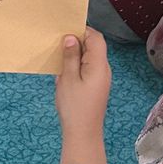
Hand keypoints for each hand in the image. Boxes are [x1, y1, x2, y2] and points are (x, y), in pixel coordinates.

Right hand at [56, 29, 110, 163]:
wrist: (83, 133)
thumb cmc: (74, 106)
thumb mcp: (68, 78)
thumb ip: (70, 56)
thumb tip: (71, 37)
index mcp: (99, 65)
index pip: (96, 38)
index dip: (83, 30)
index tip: (65, 29)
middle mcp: (104, 69)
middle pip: (94, 46)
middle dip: (77, 41)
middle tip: (58, 41)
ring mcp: (101, 78)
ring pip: (90, 57)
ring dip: (75, 54)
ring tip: (58, 56)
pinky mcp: (96, 86)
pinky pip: (88, 68)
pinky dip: (77, 65)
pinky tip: (63, 71)